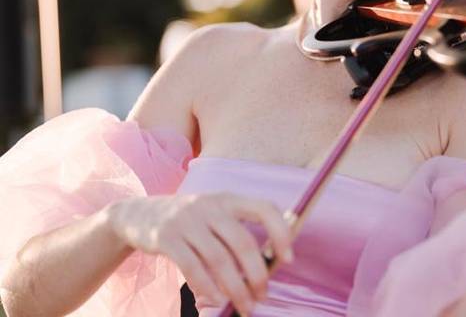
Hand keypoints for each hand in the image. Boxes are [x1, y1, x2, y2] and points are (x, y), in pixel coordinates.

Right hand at [106, 192, 293, 314]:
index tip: (289, 259)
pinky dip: (207, 287)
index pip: (264, 208)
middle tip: (264, 296)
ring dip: (235, 288)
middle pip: (242, 242)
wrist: (138, 214)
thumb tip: (268, 264)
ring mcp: (186, 221)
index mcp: (228, 199)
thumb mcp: (214, 214)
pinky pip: (192, 267)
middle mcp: (210, 206)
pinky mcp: (166, 238)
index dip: (281, 232)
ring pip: (219, 259)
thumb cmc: (189, 221)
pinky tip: (216, 300)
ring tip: (245, 306)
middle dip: (257, 274)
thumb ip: (237, 232)